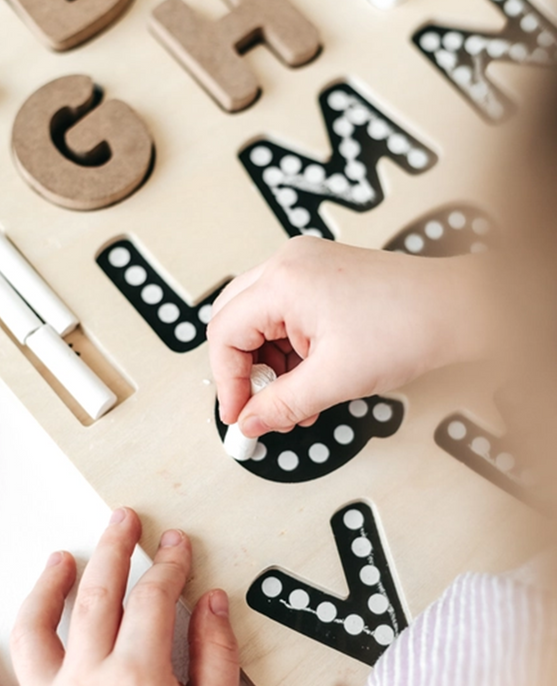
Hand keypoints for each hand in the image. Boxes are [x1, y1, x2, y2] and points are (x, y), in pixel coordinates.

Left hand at [0, 508, 239, 685]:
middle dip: (113, 549)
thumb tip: (213, 605)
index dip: (168, 564)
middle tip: (122, 521)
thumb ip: (215, 658)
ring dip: (46, 587)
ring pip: (36, 629)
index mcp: (138, 677)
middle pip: (97, 594)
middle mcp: (87, 683)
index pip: (154, 596)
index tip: (174, 546)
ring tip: (57, 559)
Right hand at [208, 236, 489, 435]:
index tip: (239, 415)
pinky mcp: (322, 274)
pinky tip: (309, 379)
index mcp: (283, 281)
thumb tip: (250, 422)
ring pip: (260, 320)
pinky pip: (286, 313)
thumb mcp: (335, 379)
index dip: (227, 382)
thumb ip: (281, 404)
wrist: (460, 308)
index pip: (224, 333)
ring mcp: (305, 266)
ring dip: (271, 364)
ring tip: (296, 400)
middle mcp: (289, 264)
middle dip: (244, 371)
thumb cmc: (411, 325)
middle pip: (234, 321)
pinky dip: (290, 349)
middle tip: (259, 406)